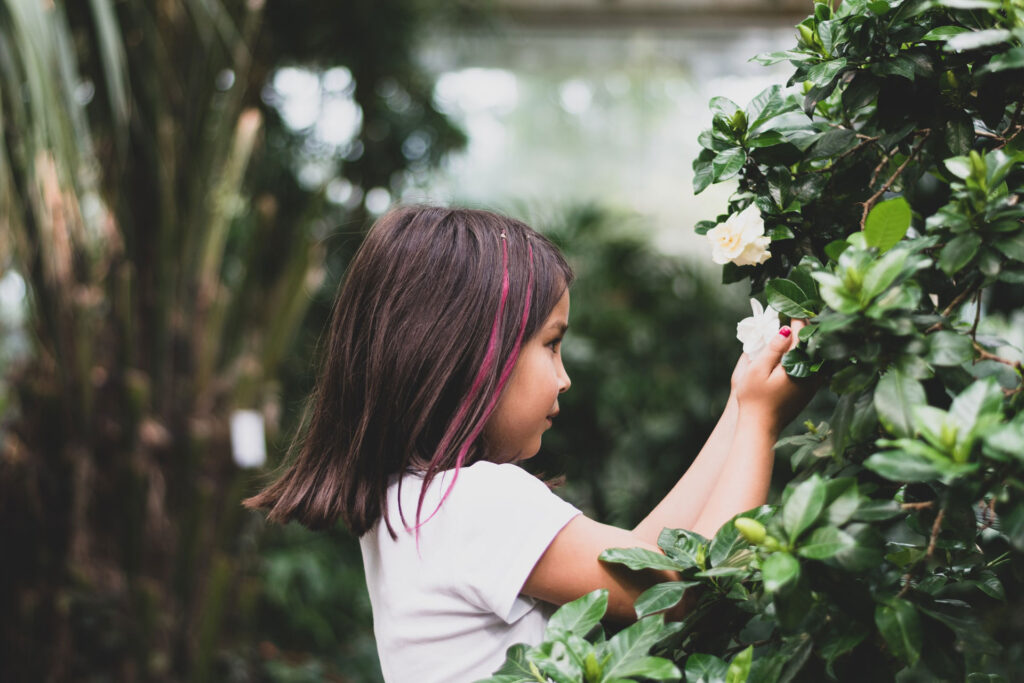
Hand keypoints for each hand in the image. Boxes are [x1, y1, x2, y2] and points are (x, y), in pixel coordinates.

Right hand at [730, 320, 818, 434]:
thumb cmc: (753, 399)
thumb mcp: (757, 371)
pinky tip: (803, 347)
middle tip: (798, 311)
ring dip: (810, 340)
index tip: (792, 305)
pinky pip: (816, 365)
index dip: (796, 318)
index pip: (801, 335)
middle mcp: (809, 373)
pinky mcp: (810, 390)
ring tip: (801, 326)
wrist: (761, 428)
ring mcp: (812, 383)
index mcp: (796, 366)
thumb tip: (786, 329)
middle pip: (813, 343)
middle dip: (806, 327)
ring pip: (817, 354)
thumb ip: (773, 349)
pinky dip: (810, 353)